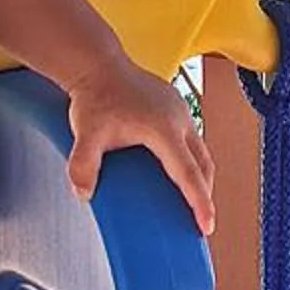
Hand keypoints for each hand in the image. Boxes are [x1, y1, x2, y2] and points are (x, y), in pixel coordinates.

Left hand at [65, 56, 214, 233]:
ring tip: (194, 198)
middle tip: (200, 220)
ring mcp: (180, 110)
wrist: (98, 63)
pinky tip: (179, 169)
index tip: (207, 226)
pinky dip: (193, 159)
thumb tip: (83, 194)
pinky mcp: (176, 105)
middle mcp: (180, 119)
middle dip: (205, 193)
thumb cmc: (95, 97)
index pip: (189, 174)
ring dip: (201, 176)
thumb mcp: (86, 133)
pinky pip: (192, 138)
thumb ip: (83, 164)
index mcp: (164, 130)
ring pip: (201, 150)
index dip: (200, 203)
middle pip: (204, 165)